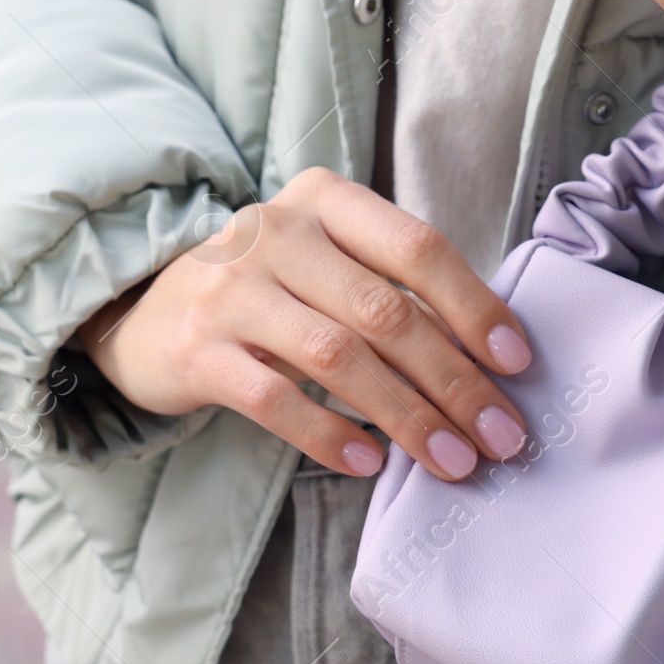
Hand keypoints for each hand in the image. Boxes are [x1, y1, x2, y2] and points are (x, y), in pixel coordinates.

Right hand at [76, 171, 532, 482]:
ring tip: (452, 460)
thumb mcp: (326, 265)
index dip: (473, 305)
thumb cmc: (268, 292)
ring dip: (406, 415)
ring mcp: (231, 288)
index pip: (416, 247)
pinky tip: (371, 463)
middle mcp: (276, 231)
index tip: (517, 362)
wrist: (146, 315)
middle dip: (453, 379)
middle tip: (500, 435)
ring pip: (338, 356)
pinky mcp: (199, 348)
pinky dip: (330, 435)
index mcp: (324, 200)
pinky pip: (275, 398)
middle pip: (384, 310)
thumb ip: (392, 292)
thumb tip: (488, 361)